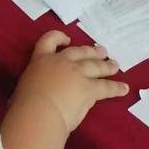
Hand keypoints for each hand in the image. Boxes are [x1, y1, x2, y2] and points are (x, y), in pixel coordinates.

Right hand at [9, 32, 127, 131]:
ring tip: (114, 65)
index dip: (59, 37)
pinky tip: (124, 88)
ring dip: (106, 66)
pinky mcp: (89, 88)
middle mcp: (61, 62)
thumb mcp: (25, 86)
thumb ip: (34, 85)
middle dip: (92, 51)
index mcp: (41, 59)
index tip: (68, 40)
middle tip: (102, 51)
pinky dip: (116, 88)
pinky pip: (105, 87)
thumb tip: (35, 94)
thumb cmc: (24, 102)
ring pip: (95, 66)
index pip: (49, 40)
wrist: (39, 111)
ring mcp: (77, 73)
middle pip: (80, 52)